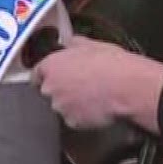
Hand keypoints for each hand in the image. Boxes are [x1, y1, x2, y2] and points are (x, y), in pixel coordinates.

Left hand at [32, 36, 162, 131]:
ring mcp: (61, 107)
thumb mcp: (92, 45)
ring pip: (62, 107)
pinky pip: (75, 120)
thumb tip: (70, 42)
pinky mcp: (73, 122)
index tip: (56, 76)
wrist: (126, 87)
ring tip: (92, 96)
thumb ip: (74, 43)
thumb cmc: (111, 64)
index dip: (47, 75)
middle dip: (61, 90)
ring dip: (72, 104)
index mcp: (51, 66)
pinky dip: (83, 116)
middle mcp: (50, 88)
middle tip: (81, 85)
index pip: (36, 74)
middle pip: (49, 91)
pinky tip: (97, 108)